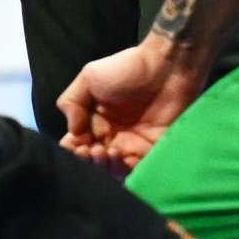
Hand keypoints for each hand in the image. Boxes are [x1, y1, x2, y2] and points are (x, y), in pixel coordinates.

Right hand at [59, 37, 203, 168]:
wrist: (167, 67)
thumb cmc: (127, 69)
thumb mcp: (90, 77)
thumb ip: (71, 102)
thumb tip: (72, 133)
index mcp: (95, 122)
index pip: (77, 144)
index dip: (72, 149)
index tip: (73, 145)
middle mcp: (112, 138)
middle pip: (93, 160)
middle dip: (86, 160)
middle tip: (88, 150)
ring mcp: (131, 147)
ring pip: (111, 169)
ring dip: (102, 166)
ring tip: (101, 152)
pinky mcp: (150, 153)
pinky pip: (134, 171)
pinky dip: (122, 168)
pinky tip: (117, 155)